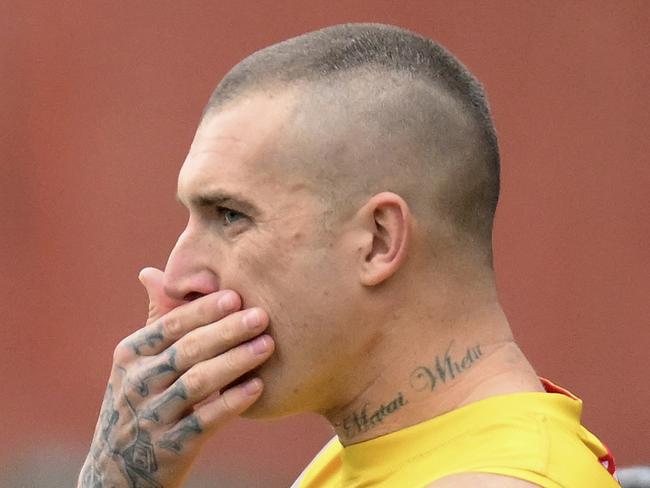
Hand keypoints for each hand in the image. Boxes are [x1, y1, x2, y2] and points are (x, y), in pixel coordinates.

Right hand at [78, 268, 273, 486]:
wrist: (119, 470)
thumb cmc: (141, 401)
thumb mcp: (138, 363)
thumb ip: (155, 321)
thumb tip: (151, 272)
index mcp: (130, 355)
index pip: (169, 325)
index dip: (204, 309)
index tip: (236, 295)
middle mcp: (136, 384)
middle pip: (187, 350)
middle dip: (227, 331)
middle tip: (262, 316)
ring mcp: (151, 417)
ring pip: (197, 383)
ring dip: (235, 362)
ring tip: (267, 345)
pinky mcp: (169, 448)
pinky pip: (204, 421)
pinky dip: (231, 402)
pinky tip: (257, 387)